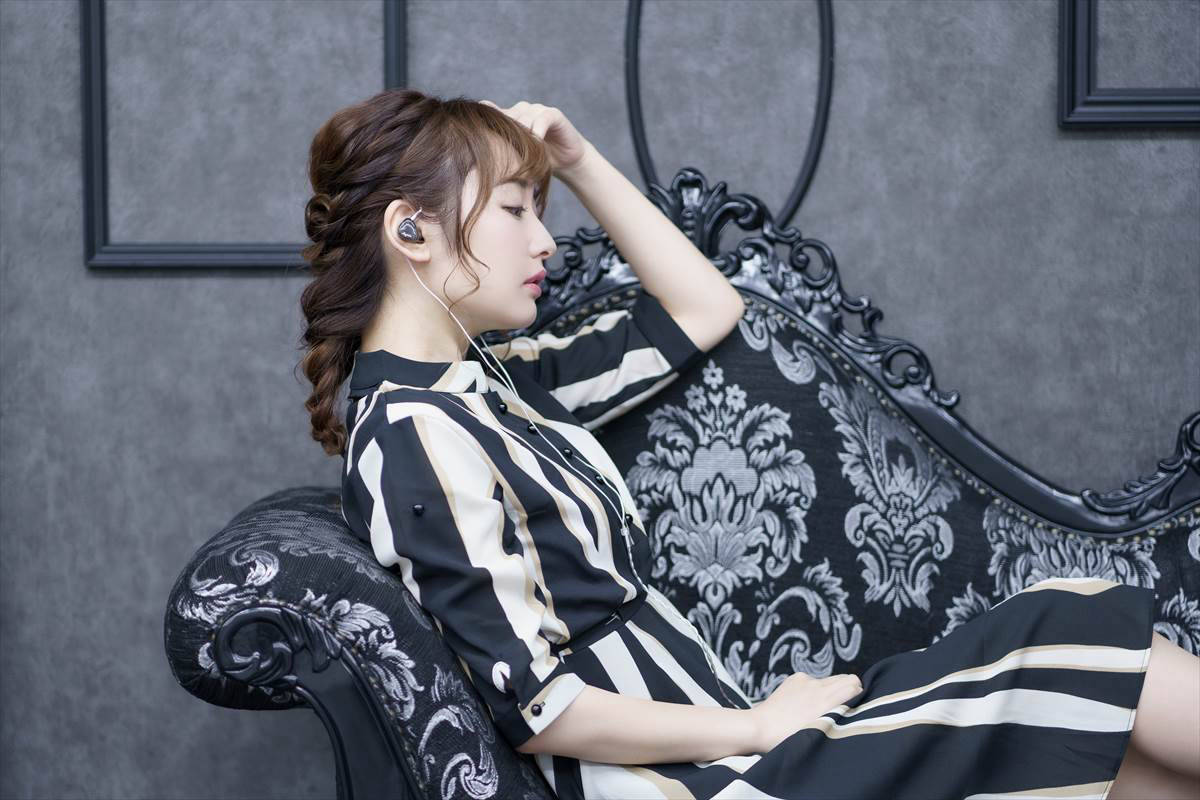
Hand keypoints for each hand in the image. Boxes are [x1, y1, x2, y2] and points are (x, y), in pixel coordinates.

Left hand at [478, 99, 591, 176]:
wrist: (568, 161)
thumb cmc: (540, 161)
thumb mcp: (517, 159)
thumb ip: (501, 155)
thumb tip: (475, 165)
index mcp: (510, 118)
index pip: (492, 112)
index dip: (486, 119)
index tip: (477, 133)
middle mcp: (522, 110)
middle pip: (507, 116)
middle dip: (506, 134)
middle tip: (504, 152)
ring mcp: (538, 110)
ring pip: (524, 117)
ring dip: (523, 135)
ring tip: (522, 152)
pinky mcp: (554, 114)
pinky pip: (543, 118)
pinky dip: (538, 130)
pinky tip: (537, 144)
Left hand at [748, 671, 862, 751]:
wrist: (759, 728)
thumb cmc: (789, 738)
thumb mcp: (820, 734)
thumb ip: (838, 719)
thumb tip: (851, 713)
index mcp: (826, 700)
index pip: (855, 685)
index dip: (858, 696)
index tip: (854, 709)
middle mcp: (818, 685)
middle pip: (846, 679)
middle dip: (849, 691)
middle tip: (841, 709)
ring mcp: (806, 680)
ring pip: (830, 680)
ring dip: (832, 690)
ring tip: (821, 708)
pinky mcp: (795, 678)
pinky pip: (814, 680)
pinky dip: (815, 689)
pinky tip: (804, 704)